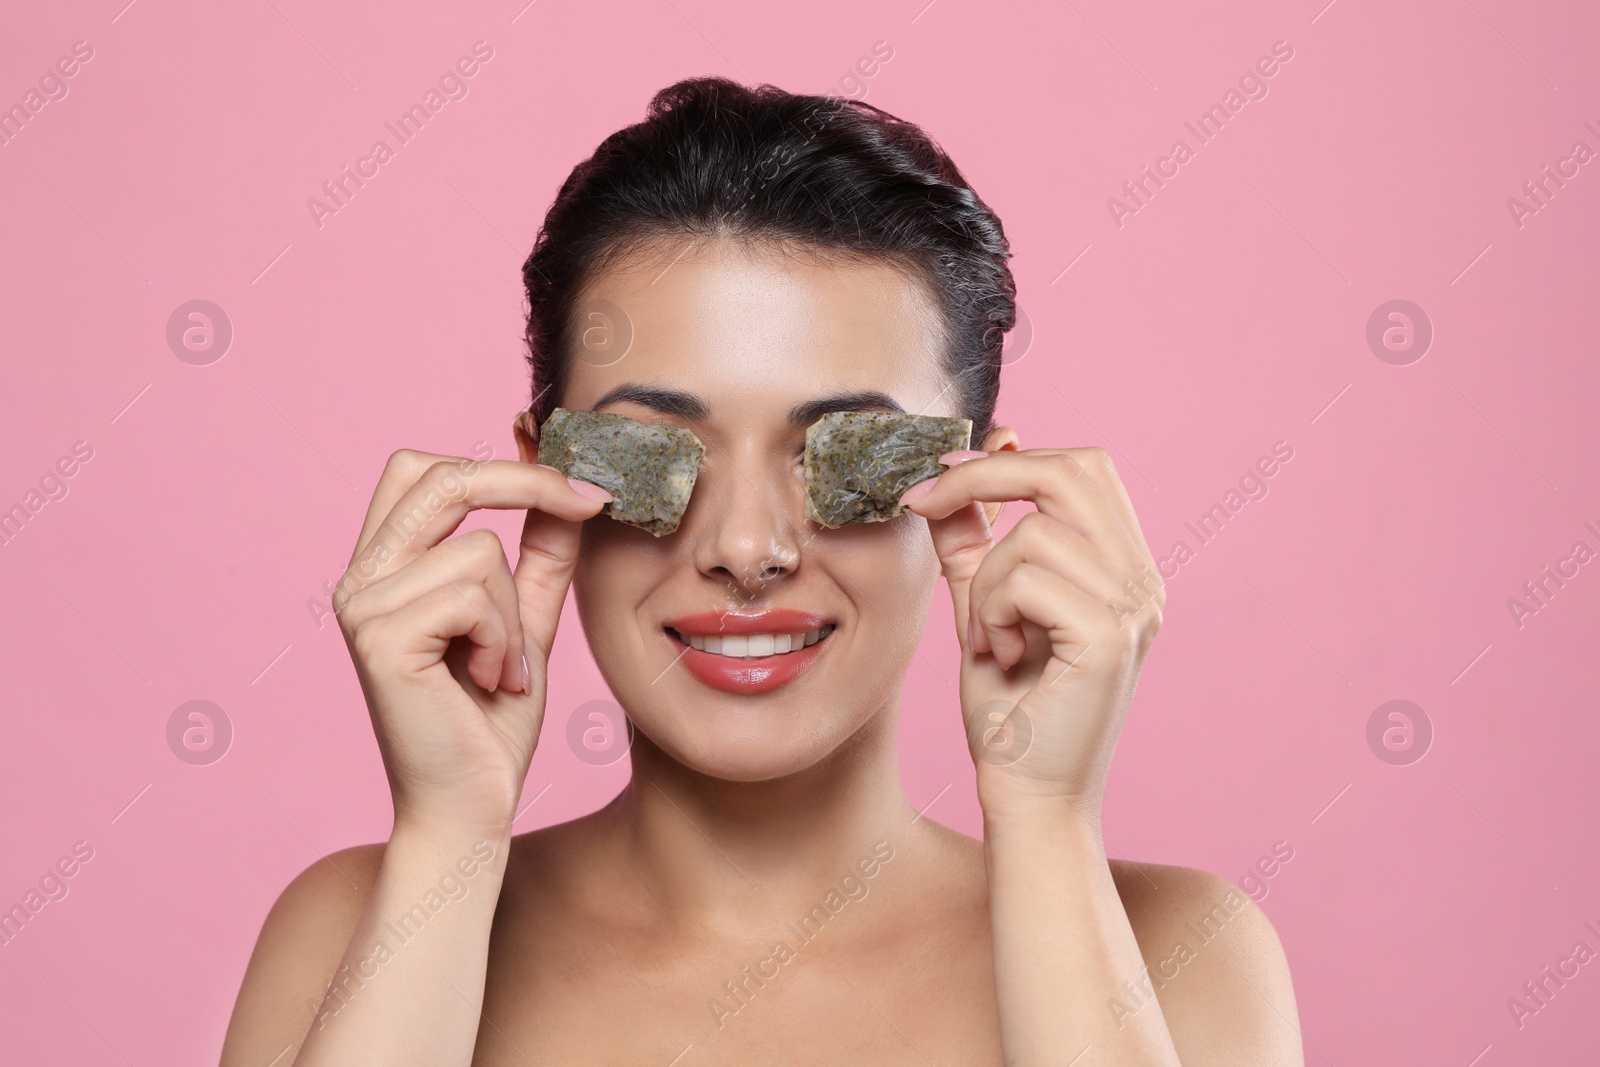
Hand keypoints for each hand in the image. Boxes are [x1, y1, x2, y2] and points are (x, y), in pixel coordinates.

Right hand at [333, 451, 610, 834]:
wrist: (471, 809)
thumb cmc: (490, 724)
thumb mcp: (525, 622)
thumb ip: (540, 556)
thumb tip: (568, 489)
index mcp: (384, 566)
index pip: (423, 470)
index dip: (501, 464)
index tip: (578, 484)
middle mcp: (360, 578)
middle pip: (440, 478)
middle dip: (526, 486)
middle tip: (588, 506)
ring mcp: (362, 606)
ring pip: (477, 550)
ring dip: (514, 615)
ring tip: (503, 670)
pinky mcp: (379, 638)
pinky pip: (473, 596)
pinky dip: (503, 641)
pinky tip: (491, 682)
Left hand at [900, 447, 1164, 820]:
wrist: (1029, 801)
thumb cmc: (1009, 717)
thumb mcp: (982, 611)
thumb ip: (972, 546)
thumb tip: (948, 479)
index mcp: (1124, 568)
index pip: (1083, 467)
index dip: (1008, 458)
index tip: (939, 478)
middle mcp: (1143, 581)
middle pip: (1073, 470)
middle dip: (986, 476)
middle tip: (924, 503)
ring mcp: (1135, 607)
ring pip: (1035, 532)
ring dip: (985, 580)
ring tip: (989, 637)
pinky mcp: (1110, 637)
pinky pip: (1027, 577)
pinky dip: (992, 611)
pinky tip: (1001, 656)